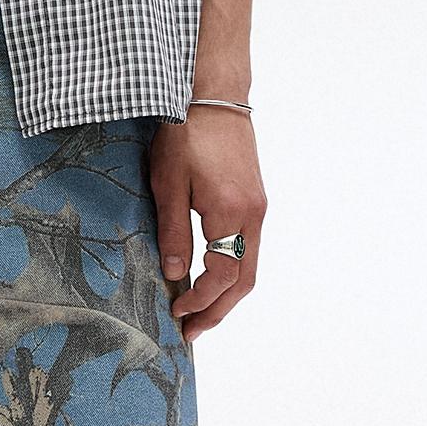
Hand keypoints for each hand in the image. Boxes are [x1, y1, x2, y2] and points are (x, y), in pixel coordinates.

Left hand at [150, 110, 264, 341]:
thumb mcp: (168, 185)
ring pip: (250, 265)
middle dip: (218, 310)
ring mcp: (258, 206)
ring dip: (227, 293)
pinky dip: (232, 270)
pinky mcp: (255, 197)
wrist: (212, 95)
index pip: (222, 275)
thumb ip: (174, 233)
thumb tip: (176, 275)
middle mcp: (253, 214)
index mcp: (231, 213)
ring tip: (200, 311)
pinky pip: (248, 247)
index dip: (200, 300)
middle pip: (244, 279)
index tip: (177, 312)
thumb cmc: (186, 134)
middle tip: (192, 331)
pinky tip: (211, 275)